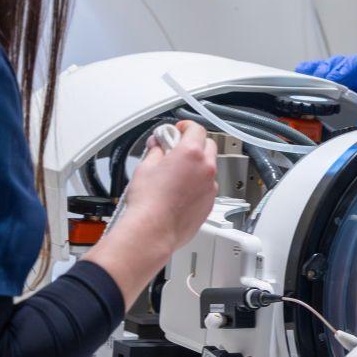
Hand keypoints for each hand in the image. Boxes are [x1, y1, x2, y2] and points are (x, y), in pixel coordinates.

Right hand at [86, 121, 217, 306]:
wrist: (153, 230)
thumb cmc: (148, 202)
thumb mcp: (145, 167)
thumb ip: (156, 150)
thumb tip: (158, 145)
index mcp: (191, 153)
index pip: (196, 129)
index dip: (185, 127)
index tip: (177, 130)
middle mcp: (206, 168)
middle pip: (207, 145)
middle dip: (193, 144)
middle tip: (176, 149)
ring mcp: (210, 186)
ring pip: (209, 167)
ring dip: (197, 165)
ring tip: (175, 174)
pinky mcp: (209, 202)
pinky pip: (207, 186)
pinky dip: (198, 183)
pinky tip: (180, 191)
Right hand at [296, 54, 356, 126]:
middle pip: (355, 64)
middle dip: (343, 73)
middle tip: (332, 86)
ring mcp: (350, 69)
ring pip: (338, 62)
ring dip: (326, 71)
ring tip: (315, 83)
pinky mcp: (337, 70)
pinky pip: (322, 64)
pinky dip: (311, 68)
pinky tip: (303, 74)